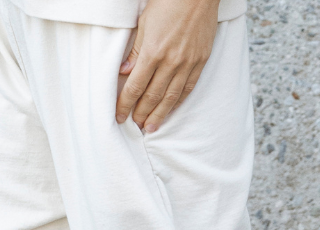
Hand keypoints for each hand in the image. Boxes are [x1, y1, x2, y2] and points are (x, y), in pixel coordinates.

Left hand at [115, 0, 220, 132]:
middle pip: (153, 95)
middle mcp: (171, 61)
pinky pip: (188, 87)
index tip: (119, 116)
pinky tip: (171, 109)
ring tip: (152, 127)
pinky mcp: (200, 60)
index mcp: (152, 52)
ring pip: (171, 96)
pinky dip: (178, 101)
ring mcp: (188, 62)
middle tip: (135, 125)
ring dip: (160, 114)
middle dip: (142, 113)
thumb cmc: (168, 3)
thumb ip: (135, 50)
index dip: (126, 104)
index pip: (135, 86)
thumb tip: (124, 73)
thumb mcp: (144, 23)